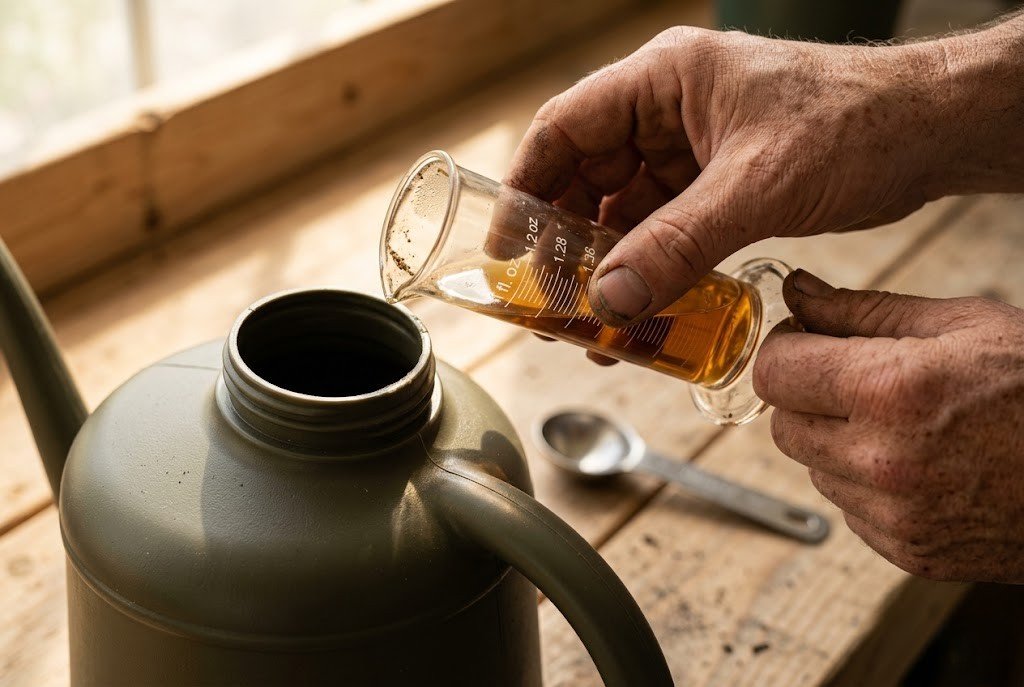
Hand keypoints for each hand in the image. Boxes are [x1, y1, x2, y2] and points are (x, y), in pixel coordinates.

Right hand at [507, 27, 953, 326]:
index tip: (507, 251)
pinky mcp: (718, 183)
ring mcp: (691, 148)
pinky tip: (640, 311)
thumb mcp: (756, 187)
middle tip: (550, 303)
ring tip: (592, 323)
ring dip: (608, 265)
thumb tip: (610, 299)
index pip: (564, 130)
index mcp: (662, 80)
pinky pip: (665, 229)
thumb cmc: (855, 124)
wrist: (930, 132)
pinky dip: (650, 268)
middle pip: (586, 177)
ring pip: (624, 211)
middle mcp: (666, 111)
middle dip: (565, 243)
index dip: (527, 190)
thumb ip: (679, 245)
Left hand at [754, 270, 1023, 582]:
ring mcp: (894, 514)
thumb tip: (797, 291)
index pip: (774, 372)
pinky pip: (849, 508)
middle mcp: (881, 459)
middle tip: (857, 380)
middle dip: (808, 396)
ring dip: (837, 442)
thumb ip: (862, 310)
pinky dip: (866, 485)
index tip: (805, 343)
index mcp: (891, 390)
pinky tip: (919, 463)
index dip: (786, 351)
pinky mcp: (907, 551)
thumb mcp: (963, 324)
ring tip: (903, 423)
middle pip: (784, 424)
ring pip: (813, 468)